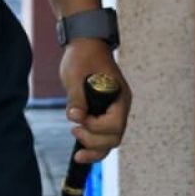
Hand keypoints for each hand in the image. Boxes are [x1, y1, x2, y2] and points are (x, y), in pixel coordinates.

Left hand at [59, 41, 131, 162]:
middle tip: (74, 131)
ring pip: (110, 140)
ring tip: (76, 142)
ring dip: (94, 147)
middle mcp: (120, 107)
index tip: (78, 120)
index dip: (96, 127)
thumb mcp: (75, 73)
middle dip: (94, 141)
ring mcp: (114, 111)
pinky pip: (103, 135)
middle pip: (114, 137)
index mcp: (119, 97)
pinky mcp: (105, 113)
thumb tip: (75, 118)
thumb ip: (77, 97)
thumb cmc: (83, 55)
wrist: (86, 44)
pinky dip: (94, 144)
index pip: (115, 124)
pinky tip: (80, 151)